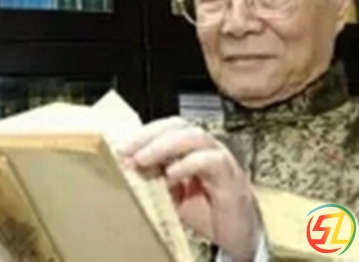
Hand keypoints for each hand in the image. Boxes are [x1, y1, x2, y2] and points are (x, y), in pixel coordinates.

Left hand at [119, 116, 260, 261]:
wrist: (238, 233)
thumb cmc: (207, 210)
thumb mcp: (171, 194)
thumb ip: (154, 179)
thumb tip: (126, 171)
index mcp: (190, 149)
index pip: (166, 128)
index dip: (142, 134)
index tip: (120, 147)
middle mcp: (206, 148)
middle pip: (178, 125)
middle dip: (149, 135)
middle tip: (127, 150)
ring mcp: (219, 158)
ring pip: (194, 136)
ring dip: (164, 145)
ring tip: (143, 159)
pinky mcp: (230, 175)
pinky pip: (211, 160)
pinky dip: (188, 165)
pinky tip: (171, 176)